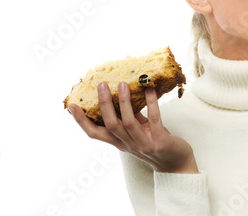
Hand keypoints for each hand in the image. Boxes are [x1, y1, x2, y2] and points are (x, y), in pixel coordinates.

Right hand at [68, 82, 198, 173]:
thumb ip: (130, 117)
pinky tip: (150, 89)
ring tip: (123, 84)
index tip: (72, 106)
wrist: (176, 163)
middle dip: (105, 104)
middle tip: (101, 85)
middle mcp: (128, 145)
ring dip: (125, 102)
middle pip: (110, 125)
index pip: (94, 134)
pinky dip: (151, 103)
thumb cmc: (156, 142)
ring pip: (129, 122)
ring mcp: (143, 144)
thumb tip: (122, 93)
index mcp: (119, 142)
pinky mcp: (159, 142)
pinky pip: (154, 119)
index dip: (82, 121)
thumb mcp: (139, 131)